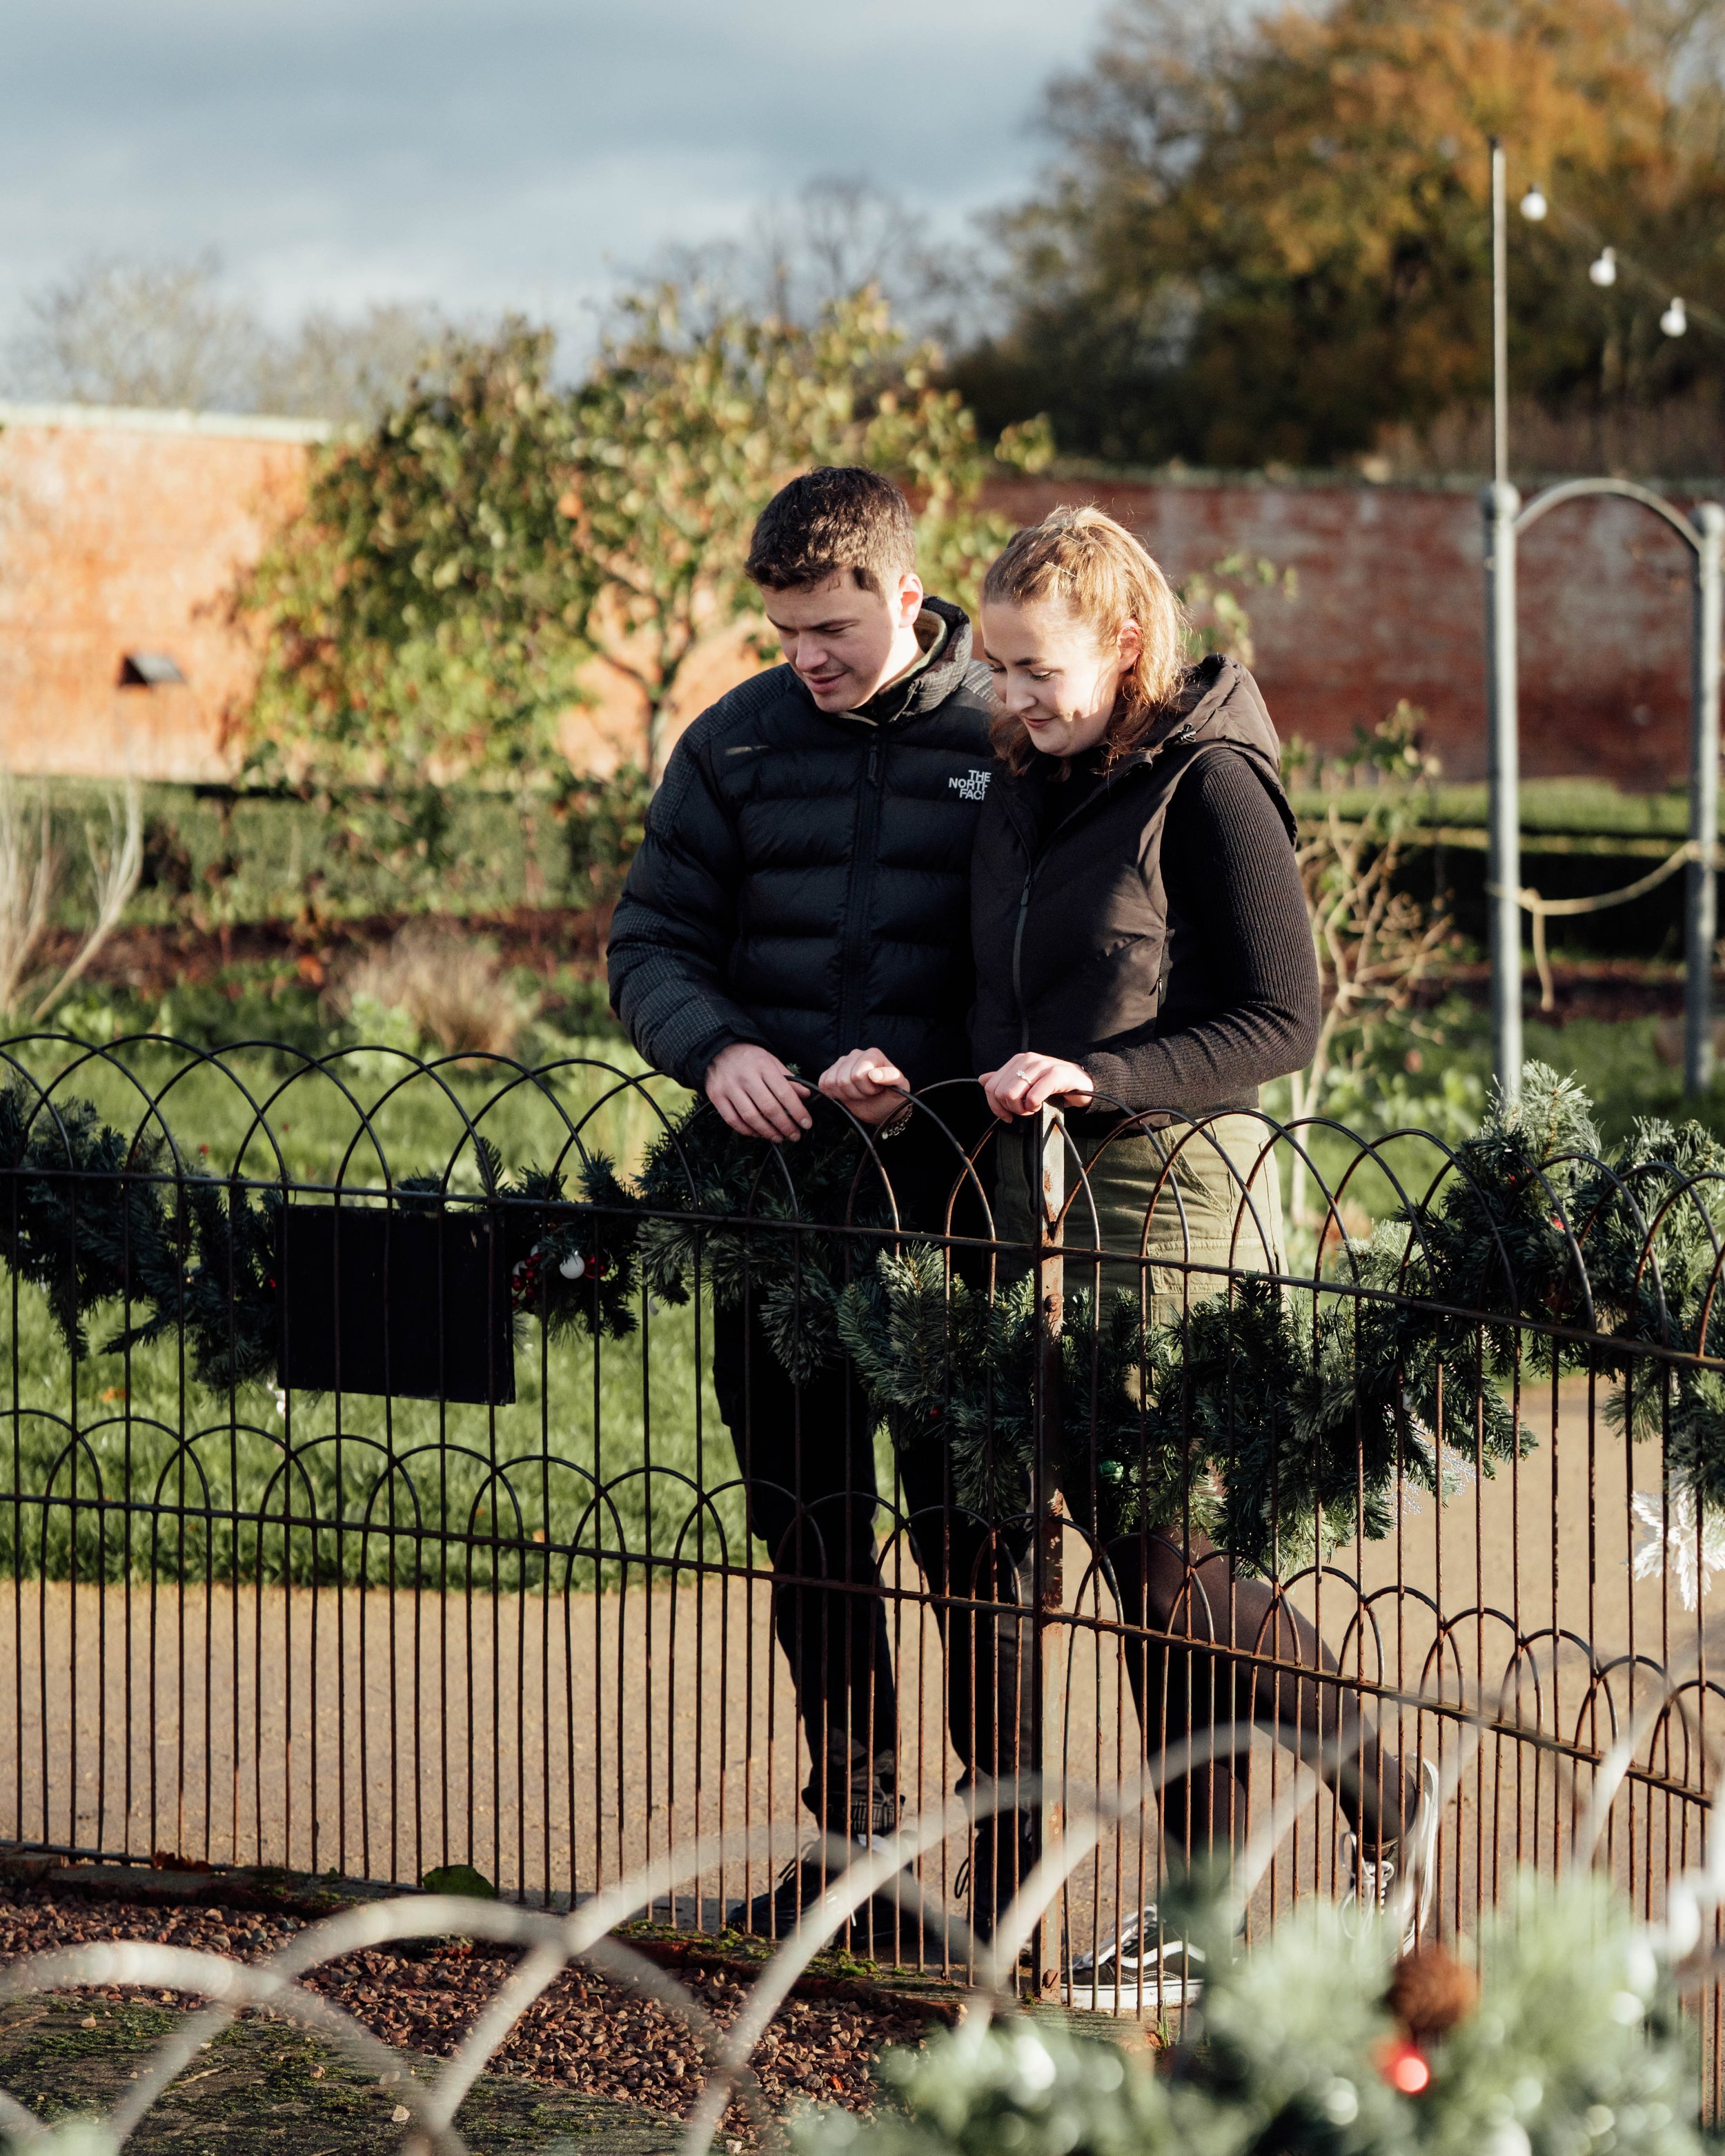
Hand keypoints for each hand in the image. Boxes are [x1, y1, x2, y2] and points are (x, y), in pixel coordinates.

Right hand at [704, 1043, 811, 1142]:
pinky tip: (758, 1133)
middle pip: (768, 1108)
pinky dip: (747, 1131)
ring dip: (767, 1132)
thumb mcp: (770, 1060)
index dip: (797, 1111)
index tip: (806, 1123)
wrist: (717, 1049)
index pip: (784, 1093)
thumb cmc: (748, 1057)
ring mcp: (729, 1088)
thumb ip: (788, 1078)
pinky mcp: (716, 1097)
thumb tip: (805, 1095)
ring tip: (778, 1137)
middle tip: (794, 1135)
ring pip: (751, 1117)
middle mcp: (745, 1077)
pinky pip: (733, 1120)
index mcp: (763, 1066)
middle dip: (785, 1126)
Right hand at [818, 1047, 910, 1125]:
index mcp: (873, 1054)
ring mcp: (841, 1062)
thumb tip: (875, 1074)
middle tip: (868, 1094)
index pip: (858, 1074)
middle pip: (844, 1079)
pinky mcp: (830, 1072)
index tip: (877, 1090)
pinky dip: (833, 1094)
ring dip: (845, 1094)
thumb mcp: (900, 1089)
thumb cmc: (891, 1097)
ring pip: (832, 1082)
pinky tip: (846, 1094)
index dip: (867, 1088)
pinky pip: (823, 1083)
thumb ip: (892, 1078)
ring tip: (858, 1093)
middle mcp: (856, 1054)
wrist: (881, 1108)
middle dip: (856, 1093)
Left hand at [979, 1053, 1094, 1120]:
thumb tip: (983, 1080)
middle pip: (1000, 1092)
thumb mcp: (1028, 1082)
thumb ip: (1005, 1081)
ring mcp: (1042, 1065)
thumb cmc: (1055, 1085)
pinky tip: (1042, 1106)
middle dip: (1010, 1108)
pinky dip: (1034, 1107)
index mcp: (1018, 1061)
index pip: (991, 1086)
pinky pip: (1033, 1097)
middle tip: (1025, 1111)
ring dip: (1022, 1109)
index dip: (996, 1106)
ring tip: (1033, 1108)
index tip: (1008, 1115)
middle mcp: (1028, 1060)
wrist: (1084, 1083)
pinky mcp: (1056, 1075)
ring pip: (1012, 1095)